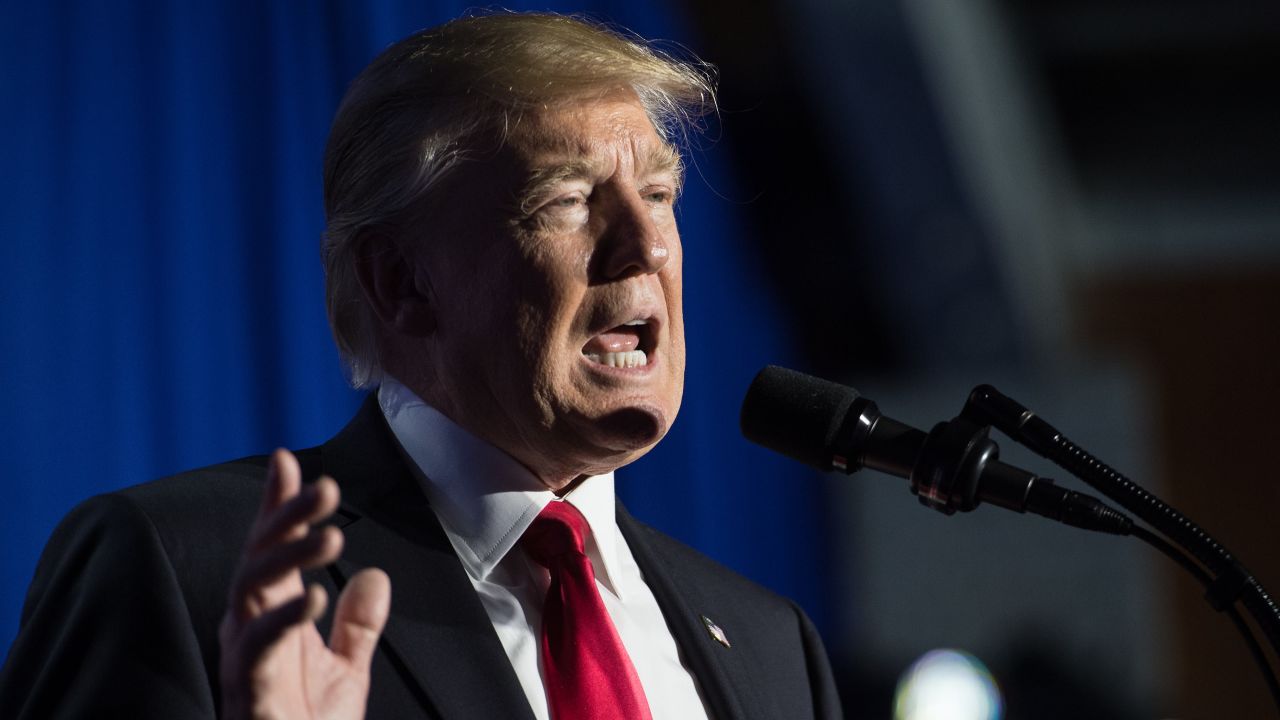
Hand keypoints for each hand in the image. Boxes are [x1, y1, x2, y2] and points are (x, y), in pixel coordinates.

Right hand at [219, 449, 391, 719]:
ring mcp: (244, 656)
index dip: (278, 504)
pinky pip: (257, 646)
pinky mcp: (248, 689)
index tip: (286, 459)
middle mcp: (249, 626)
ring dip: (288, 556)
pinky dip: (283, 618)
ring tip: (330, 535)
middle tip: (326, 487)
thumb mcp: (345, 670)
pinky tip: (314, 597)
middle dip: (288, 516)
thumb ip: (358, 624)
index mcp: (271, 615)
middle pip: (259, 556)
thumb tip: (376, 575)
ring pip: (249, 587)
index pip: (272, 548)